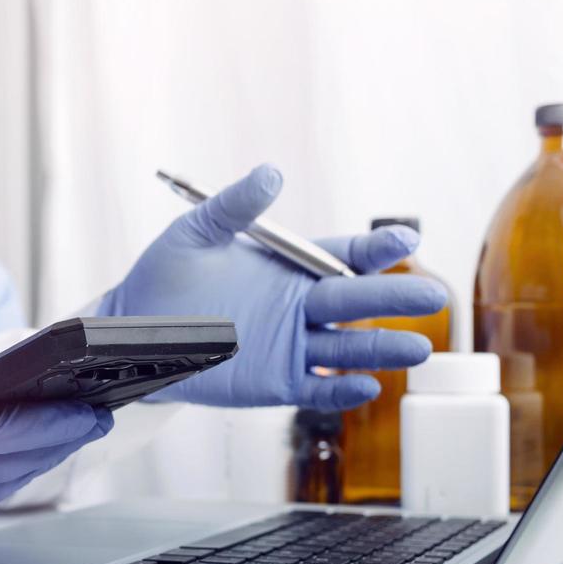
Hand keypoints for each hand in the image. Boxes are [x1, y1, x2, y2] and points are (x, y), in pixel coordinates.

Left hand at [100, 164, 447, 409]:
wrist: (131, 332)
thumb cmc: (164, 276)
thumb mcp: (197, 234)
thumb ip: (235, 206)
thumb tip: (271, 173)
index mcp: (291, 265)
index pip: (346, 255)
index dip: (376, 249)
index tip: (403, 241)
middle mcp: (301, 305)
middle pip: (357, 301)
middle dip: (394, 298)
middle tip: (432, 296)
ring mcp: (292, 345)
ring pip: (347, 347)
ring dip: (382, 348)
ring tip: (419, 348)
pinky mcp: (276, 382)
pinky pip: (317, 388)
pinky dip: (342, 390)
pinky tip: (367, 386)